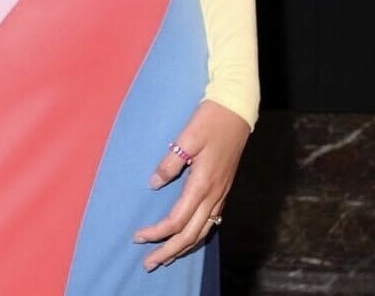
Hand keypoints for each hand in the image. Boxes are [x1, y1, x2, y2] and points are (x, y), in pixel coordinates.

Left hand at [132, 99, 249, 271]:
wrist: (236, 111)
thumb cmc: (210, 120)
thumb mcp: (187, 136)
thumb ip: (171, 162)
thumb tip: (154, 184)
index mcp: (202, 183)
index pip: (177, 220)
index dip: (157, 232)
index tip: (138, 237)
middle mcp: (213, 194)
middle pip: (190, 234)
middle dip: (168, 251)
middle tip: (148, 263)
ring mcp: (221, 193)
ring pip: (202, 232)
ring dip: (183, 248)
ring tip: (166, 257)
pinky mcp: (224, 189)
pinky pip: (211, 222)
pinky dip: (197, 236)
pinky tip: (189, 238)